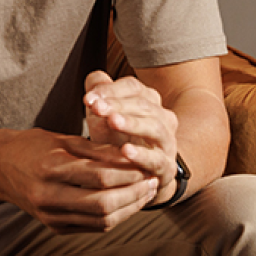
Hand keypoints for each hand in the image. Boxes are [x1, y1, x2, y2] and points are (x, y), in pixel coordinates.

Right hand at [0, 127, 159, 233]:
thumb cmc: (32, 146)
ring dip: (129, 209)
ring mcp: (50, 216)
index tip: (148, 165)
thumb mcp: (62, 139)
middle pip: (103, 204)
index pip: (100, 176)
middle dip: (134, 194)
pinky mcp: (53, 226)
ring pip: (100, 221)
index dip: (129, 173)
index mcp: (51, 169)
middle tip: (153, 181)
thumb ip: (96, 149)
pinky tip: (128, 204)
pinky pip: (92, 228)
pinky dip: (114, 218)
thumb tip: (131, 154)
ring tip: (146, 193)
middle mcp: (49, 196)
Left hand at [83, 71, 182, 197]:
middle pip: (143, 105)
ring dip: (133, 123)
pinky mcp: (166, 167)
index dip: (110, 90)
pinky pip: (157, 159)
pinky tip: (125, 150)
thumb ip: (99, 95)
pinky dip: (142, 154)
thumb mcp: (104, 117)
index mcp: (149, 101)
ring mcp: (167, 142)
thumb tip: (94, 79)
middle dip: (118, 105)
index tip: (88, 98)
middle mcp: (163, 118)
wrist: (132, 177)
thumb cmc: (116, 141)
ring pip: (155, 128)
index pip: (132, 87)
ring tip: (112, 121)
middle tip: (96, 107)